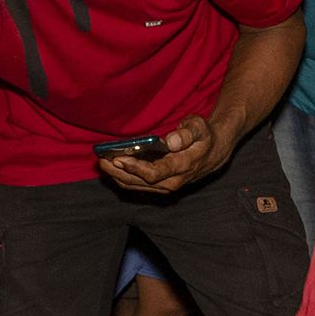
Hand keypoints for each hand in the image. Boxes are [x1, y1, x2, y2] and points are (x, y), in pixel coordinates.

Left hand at [99, 113, 226, 195]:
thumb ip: (186, 133)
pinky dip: (123, 177)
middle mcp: (172, 182)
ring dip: (117, 176)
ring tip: (102, 163)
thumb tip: (170, 141)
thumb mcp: (199, 128)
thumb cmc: (202, 137)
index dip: (135, 168)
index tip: (119, 158)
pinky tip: (111, 168)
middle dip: (119, 172)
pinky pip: (137, 186)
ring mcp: (165, 187)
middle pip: (140, 182)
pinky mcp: (158, 187)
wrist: (212, 155)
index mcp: (182, 166)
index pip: (154, 173)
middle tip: (101, 160)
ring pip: (136, 186)